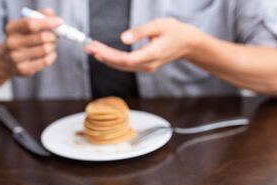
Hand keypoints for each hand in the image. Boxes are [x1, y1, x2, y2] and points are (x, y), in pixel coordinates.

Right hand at [0, 8, 62, 76]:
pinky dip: (52, 56)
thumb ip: (37, 17)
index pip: (30, 23)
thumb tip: (50, 12)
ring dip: (53, 46)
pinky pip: (46, 61)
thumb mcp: (24, 26)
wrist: (5, 61)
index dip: (47, 22)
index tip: (60, 21)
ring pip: (45, 49)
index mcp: (11, 29)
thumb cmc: (21, 39)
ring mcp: (16, 58)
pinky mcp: (24, 70)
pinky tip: (50, 53)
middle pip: (41, 37)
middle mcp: (11, 43)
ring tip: (51, 45)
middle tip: (57, 36)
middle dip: (54, 36)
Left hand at [85, 18, 202, 72]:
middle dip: (103, 56)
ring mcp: (147, 68)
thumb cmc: (175, 32)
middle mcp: (148, 65)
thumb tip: (123, 37)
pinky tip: (104, 55)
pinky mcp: (145, 66)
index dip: (109, 55)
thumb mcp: (159, 26)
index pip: (126, 59)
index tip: (96, 47)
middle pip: (121, 64)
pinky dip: (114, 60)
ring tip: (91, 50)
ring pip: (123, 66)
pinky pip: (126, 65)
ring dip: (106, 59)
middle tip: (88, 47)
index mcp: (152, 55)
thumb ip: (141, 32)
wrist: (188, 43)